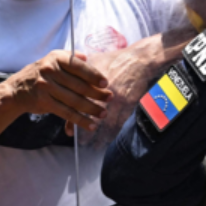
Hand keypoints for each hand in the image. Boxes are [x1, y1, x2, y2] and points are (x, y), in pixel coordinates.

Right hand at [5, 51, 111, 131]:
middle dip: (97, 93)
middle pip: (79, 85)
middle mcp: (50, 71)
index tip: (105, 83)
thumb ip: (69, 58)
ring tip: (103, 113)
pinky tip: (91, 124)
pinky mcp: (44, 102)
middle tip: (109, 98)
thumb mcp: (51, 59)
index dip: (93, 75)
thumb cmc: (39, 74)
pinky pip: (66, 112)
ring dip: (91, 109)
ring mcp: (46, 87)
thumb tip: (86, 57)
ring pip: (74, 100)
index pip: (78, 66)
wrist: (16, 90)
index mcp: (55, 58)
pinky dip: (80, 120)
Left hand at [76, 27, 195, 146]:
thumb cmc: (112, 61)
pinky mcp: (129, 103)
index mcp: (91, 83)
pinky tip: (109, 140)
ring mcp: (117, 99)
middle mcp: (103, 93)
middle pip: (92, 117)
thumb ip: (80, 77)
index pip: (79, 106)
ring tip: (95, 146)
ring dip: (101, 136)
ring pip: (106, 122)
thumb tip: (67, 90)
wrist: (138, 59)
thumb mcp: (93, 65)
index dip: (74, 121)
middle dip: (87, 132)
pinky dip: (114, 132)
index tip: (70, 132)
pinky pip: (120, 122)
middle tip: (83, 143)